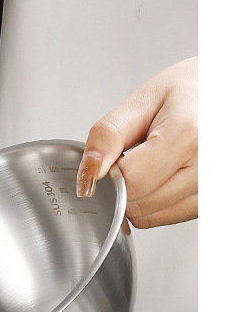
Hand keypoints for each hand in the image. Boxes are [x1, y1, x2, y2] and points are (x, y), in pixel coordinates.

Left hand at [76, 57, 196, 227]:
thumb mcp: (142, 101)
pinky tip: (166, 175)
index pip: (131, 182)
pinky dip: (155, 203)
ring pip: (149, 217)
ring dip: (139, 195)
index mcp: (188, 135)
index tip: (117, 155)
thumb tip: (88, 175)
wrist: (223, 93)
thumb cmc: (187, 93)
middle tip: (140, 153)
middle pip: (138, 204)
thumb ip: (108, 136)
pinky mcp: (210, 203)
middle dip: (124, 183)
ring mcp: (212, 189)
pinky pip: (166, 218)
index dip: (112, 172)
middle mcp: (207, 167)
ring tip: (156, 162)